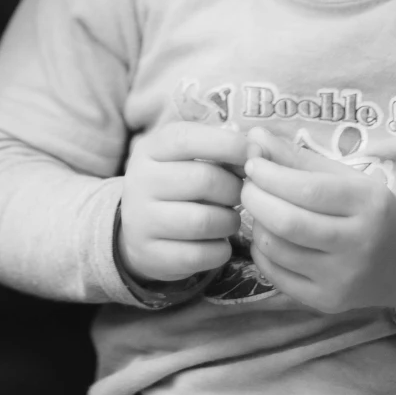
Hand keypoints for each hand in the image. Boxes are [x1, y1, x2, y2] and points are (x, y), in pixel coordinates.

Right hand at [117, 120, 246, 285]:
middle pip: (204, 180)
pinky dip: (220, 250)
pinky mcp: (151, 255)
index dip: (228, 144)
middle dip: (234, 189)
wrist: (137, 231)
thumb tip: (258, 150)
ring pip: (204, 221)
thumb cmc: (177, 185)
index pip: (188, 139)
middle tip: (239, 195)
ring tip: (229, 219)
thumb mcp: (187, 158)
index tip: (254, 154)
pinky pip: (200, 255)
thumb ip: (220, 149)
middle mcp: (140, 182)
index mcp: (150, 149)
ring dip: (229, 221)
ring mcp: (141, 221)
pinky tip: (218, 242)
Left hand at [238, 128, 395, 315]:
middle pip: (288, 223)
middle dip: (255, 198)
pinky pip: (276, 275)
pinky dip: (261, 251)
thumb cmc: (372, 210)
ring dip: (256, 223)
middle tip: (247, 185)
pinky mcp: (327, 302)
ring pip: (277, 249)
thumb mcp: (347, 177)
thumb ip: (299, 158)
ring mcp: (341, 279)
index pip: (307, 190)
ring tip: (261, 209)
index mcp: (368, 205)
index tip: (252, 163)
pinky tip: (269, 236)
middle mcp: (358, 245)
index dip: (270, 175)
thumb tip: (254, 137)